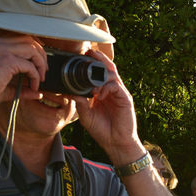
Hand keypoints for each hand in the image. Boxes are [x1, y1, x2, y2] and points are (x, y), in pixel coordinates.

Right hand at [0, 33, 50, 109]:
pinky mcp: (7, 61)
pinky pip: (30, 65)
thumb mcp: (4, 87)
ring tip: (41, 79)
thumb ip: (21, 88)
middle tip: (44, 71)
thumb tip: (38, 93)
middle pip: (30, 41)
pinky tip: (34, 86)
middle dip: (41, 55)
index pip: (22, 40)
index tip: (39, 66)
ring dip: (40, 64)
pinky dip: (35, 76)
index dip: (35, 51)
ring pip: (32, 50)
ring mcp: (3, 50)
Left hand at [70, 48, 142, 162]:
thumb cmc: (103, 130)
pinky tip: (98, 94)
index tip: (81, 56)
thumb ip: (80, 104)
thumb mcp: (86, 117)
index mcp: (103, 92)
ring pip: (112, 74)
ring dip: (101, 73)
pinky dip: (106, 86)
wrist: (116, 143)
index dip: (92, 63)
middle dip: (99, 58)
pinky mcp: (125, 99)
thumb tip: (70, 92)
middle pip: (107, 68)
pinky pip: (115, 86)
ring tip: (91, 77)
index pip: (98, 73)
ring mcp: (119, 93)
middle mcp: (112, 90)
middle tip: (88, 52)